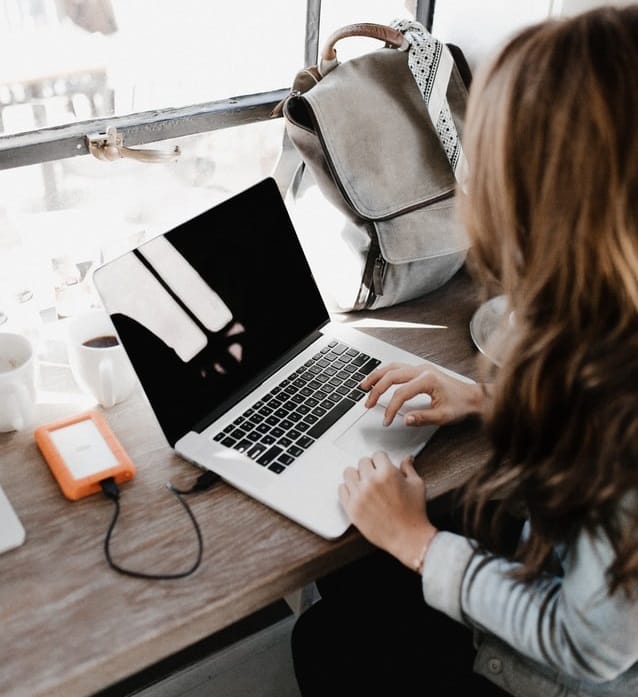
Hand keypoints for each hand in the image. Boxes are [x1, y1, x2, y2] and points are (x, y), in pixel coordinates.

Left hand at [338, 451, 436, 571]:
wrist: (408, 538)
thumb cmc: (414, 513)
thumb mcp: (417, 485)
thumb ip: (408, 469)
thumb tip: (407, 459)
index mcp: (387, 473)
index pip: (377, 455)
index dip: (382, 461)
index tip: (383, 466)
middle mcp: (371, 482)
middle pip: (362, 462)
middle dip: (370, 467)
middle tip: (376, 476)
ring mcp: (359, 495)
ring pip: (349, 473)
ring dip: (357, 476)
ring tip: (364, 483)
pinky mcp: (351, 508)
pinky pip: (341, 489)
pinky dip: (348, 489)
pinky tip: (357, 493)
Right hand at [361, 362, 488, 426]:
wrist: (474, 396)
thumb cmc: (462, 405)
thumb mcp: (443, 416)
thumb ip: (423, 418)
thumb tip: (405, 419)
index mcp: (427, 380)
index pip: (401, 393)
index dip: (391, 408)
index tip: (387, 420)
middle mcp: (422, 370)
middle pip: (391, 376)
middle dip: (376, 390)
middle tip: (368, 403)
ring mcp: (421, 368)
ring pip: (392, 367)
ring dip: (377, 376)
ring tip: (364, 386)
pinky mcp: (420, 370)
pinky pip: (398, 367)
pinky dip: (385, 373)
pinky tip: (378, 379)